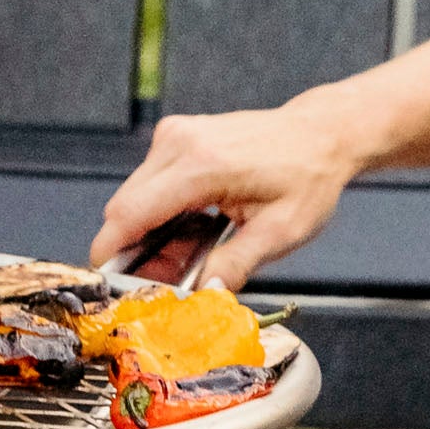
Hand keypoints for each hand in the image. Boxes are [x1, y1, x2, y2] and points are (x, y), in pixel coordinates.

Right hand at [89, 102, 366, 292]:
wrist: (320, 135)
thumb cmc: (307, 177)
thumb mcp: (282, 232)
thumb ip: (236, 265)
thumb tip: (202, 293)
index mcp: (203, 165)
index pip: (130, 212)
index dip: (111, 250)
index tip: (109, 278)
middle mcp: (179, 143)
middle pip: (124, 207)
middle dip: (136, 248)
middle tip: (167, 274)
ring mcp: (173, 135)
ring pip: (133, 197)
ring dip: (149, 230)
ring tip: (191, 248)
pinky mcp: (174, 136)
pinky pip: (147, 182)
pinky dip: (160, 209)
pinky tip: (192, 223)